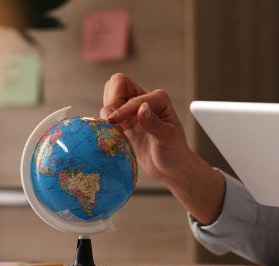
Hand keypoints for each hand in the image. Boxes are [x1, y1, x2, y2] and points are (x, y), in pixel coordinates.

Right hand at [101, 73, 225, 224]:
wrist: (170, 168)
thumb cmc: (174, 152)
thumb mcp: (168, 139)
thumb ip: (154, 123)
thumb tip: (141, 108)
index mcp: (159, 99)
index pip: (133, 95)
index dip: (123, 108)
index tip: (114, 122)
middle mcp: (144, 100)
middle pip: (117, 83)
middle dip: (111, 99)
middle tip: (113, 121)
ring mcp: (131, 111)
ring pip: (109, 97)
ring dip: (107, 112)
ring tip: (115, 130)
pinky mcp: (123, 123)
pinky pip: (106, 114)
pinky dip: (104, 122)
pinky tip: (113, 135)